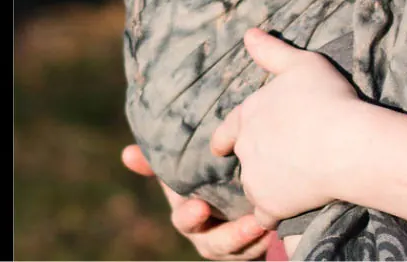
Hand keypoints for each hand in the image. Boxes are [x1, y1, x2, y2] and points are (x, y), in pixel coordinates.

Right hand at [121, 145, 271, 260]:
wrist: (233, 195)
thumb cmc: (201, 182)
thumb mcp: (179, 171)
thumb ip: (154, 163)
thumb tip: (127, 154)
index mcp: (187, 217)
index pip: (184, 220)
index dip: (190, 216)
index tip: (200, 206)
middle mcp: (207, 236)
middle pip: (215, 245)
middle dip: (232, 237)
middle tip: (252, 223)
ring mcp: (231, 247)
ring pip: (241, 252)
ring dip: (255, 241)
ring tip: (269, 224)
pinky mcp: (252, 249)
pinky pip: (260, 252)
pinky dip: (269, 241)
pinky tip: (280, 226)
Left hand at [210, 29, 368, 227]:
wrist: (348, 145)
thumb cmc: (329, 100)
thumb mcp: (302, 64)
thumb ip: (272, 52)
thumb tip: (248, 34)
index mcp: (247, 115)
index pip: (228, 129)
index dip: (225, 138)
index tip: (219, 148)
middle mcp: (244, 147)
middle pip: (244, 159)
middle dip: (254, 163)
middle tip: (268, 169)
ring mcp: (255, 177)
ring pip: (253, 188)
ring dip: (264, 190)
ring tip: (282, 192)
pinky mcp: (270, 204)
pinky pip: (264, 217)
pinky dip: (273, 218)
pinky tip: (283, 218)